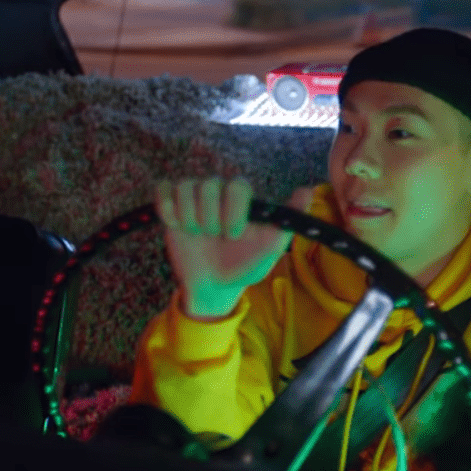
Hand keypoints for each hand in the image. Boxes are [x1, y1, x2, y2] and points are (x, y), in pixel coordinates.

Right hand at [155, 178, 312, 319]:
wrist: (213, 285)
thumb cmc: (244, 264)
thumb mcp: (270, 247)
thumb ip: (287, 219)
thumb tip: (308, 189)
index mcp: (240, 198)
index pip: (236, 186)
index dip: (233, 210)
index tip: (234, 234)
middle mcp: (215, 192)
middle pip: (208, 185)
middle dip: (210, 217)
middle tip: (214, 237)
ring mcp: (191, 198)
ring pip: (185, 187)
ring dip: (189, 216)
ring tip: (196, 234)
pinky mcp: (169, 206)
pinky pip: (163, 191)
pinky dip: (167, 208)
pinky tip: (177, 226)